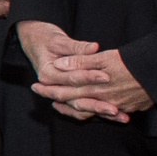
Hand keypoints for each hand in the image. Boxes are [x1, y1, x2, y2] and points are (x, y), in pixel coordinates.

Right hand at [20, 21, 136, 120]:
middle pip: (75, 100)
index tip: (107, 77)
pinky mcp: (69, 94)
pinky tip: (118, 115)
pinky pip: (84, 107)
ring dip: (101, 113)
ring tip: (121, 116)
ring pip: (81, 108)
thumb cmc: (46, 39)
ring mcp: (61, 92)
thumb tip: (94, 48)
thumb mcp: (59, 40)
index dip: (89, 77)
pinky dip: (99, 112)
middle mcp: (53, 87)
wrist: (35, 41)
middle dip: (97, 104)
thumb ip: (77, 47)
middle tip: (115, 108)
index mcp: (47, 74)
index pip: (71, 78)